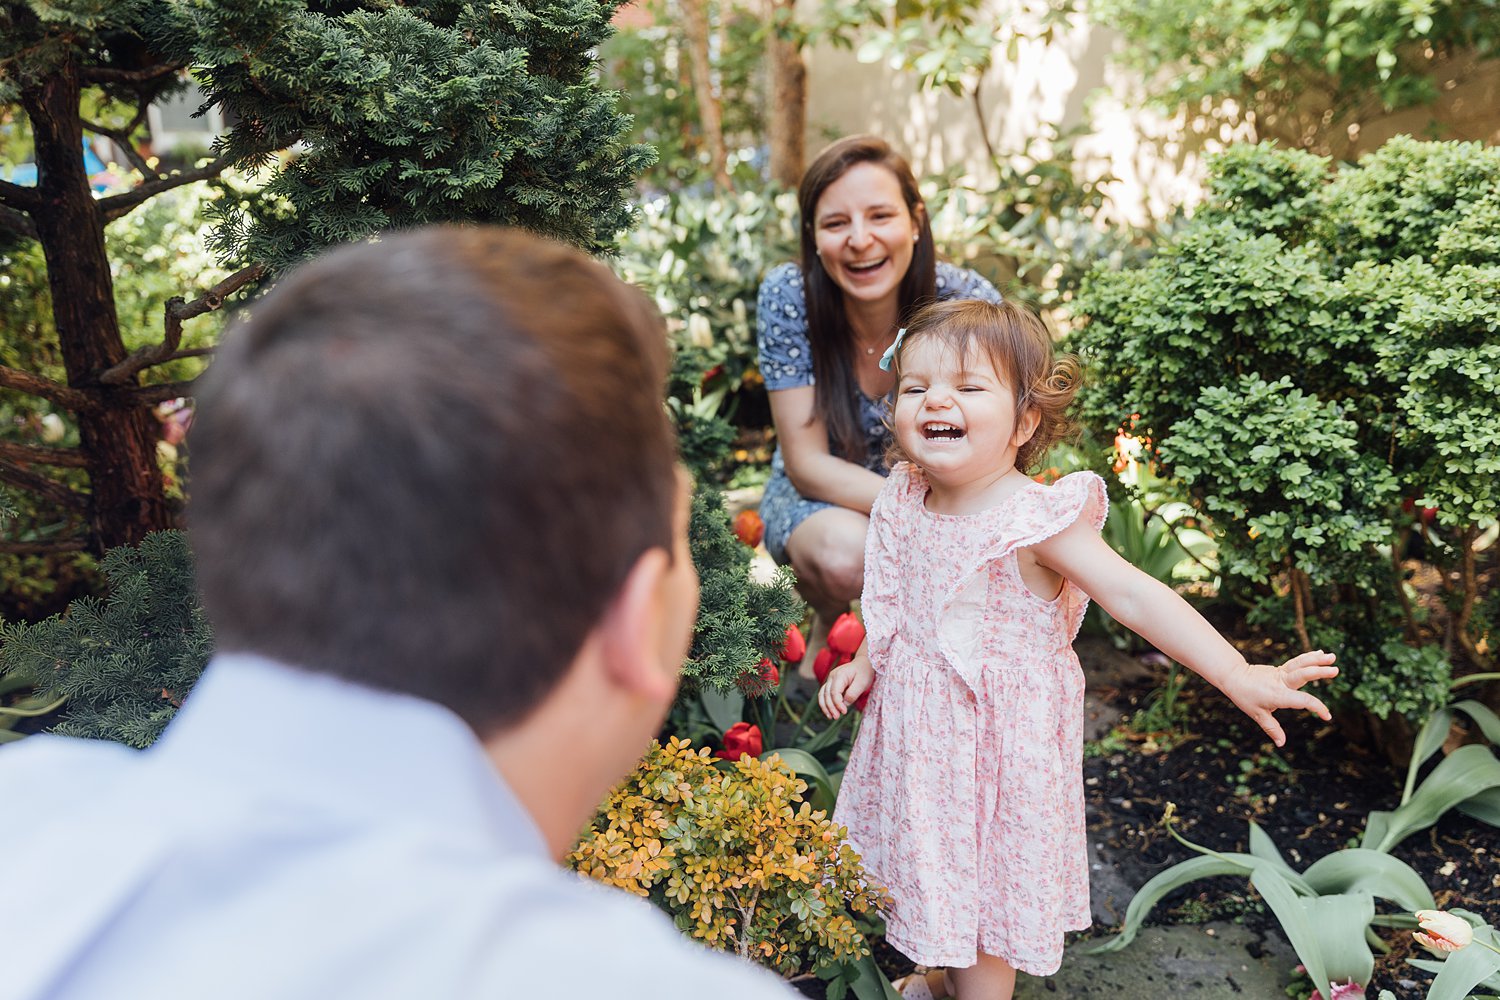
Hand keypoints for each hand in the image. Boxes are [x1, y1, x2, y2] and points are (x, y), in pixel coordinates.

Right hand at [819, 655, 873, 719]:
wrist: (864, 664)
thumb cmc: (864, 672)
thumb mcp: (862, 683)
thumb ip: (853, 693)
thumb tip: (844, 704)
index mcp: (840, 675)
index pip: (834, 692)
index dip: (837, 703)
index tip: (844, 712)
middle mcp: (832, 676)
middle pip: (826, 694)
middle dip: (831, 707)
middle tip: (837, 717)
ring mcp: (830, 679)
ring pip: (822, 694)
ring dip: (825, 707)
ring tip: (830, 717)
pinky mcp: (831, 684)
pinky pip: (824, 694)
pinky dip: (825, 703)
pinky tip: (829, 712)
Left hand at [1220, 650, 1338, 746]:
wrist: (1233, 676)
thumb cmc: (1244, 696)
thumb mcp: (1257, 715)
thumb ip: (1272, 728)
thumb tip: (1282, 744)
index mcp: (1277, 694)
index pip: (1301, 701)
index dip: (1316, 708)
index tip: (1327, 716)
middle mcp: (1281, 682)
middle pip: (1302, 674)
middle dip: (1319, 672)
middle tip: (1336, 670)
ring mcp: (1281, 673)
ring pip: (1300, 664)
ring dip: (1316, 660)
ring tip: (1332, 657)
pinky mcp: (1280, 669)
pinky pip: (1297, 662)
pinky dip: (1308, 658)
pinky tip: (1320, 653)